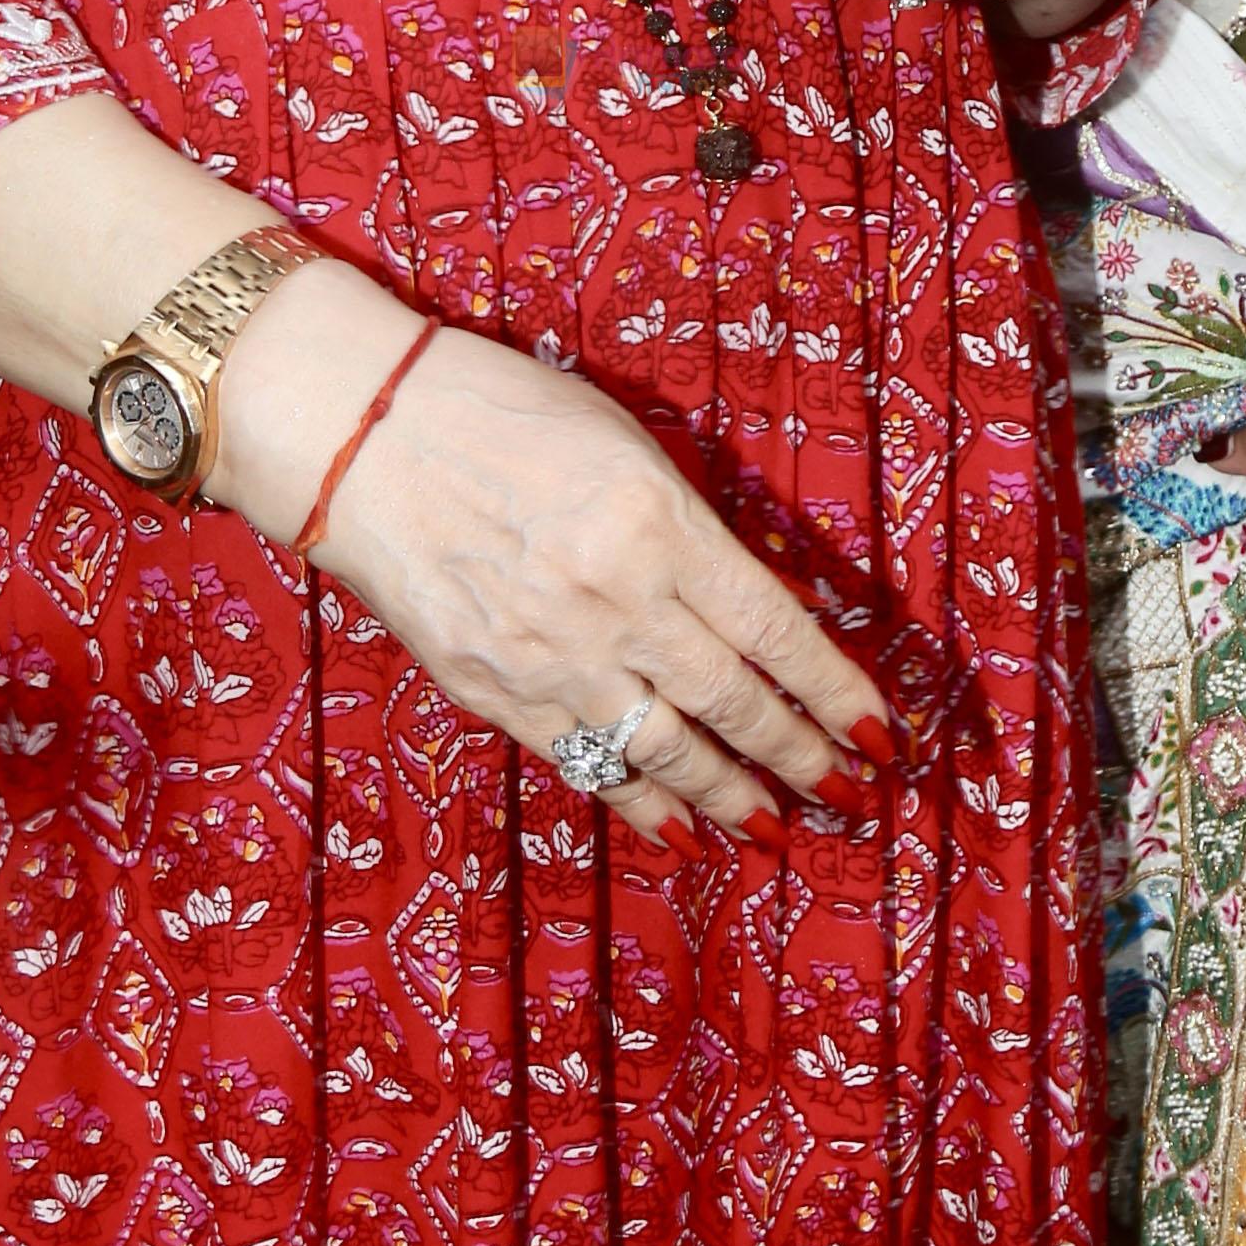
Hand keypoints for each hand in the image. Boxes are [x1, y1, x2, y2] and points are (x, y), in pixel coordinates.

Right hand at [212, 274, 885, 847]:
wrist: (363, 436)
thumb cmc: (499, 414)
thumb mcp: (627, 446)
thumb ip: (693, 531)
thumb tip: (760, 611)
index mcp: (659, 524)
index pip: (776, 630)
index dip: (836, 693)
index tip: (881, 732)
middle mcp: (617, 600)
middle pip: (735, 701)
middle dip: (803, 757)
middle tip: (849, 795)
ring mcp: (554, 657)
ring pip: (669, 751)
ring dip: (733, 796)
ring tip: (779, 825)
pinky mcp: (498, 694)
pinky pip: (589, 766)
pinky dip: (641, 804)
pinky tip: (682, 831)